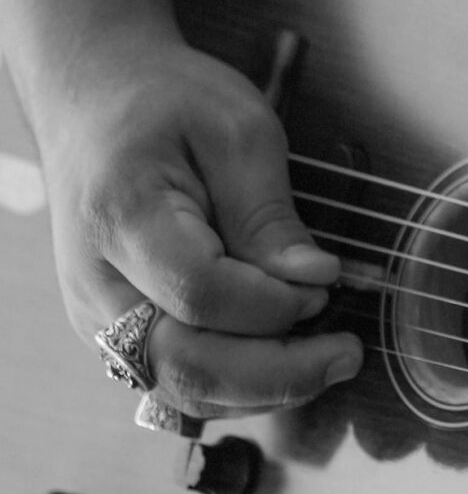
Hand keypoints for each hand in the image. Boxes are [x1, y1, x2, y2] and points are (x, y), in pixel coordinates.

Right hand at [39, 30, 362, 416]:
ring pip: (184, 390)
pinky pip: (179, 383)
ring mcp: (99, 318)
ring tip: (326, 357)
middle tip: (348, 353)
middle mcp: (97, 286)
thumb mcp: (236, 132)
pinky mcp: (116, 334)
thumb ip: (270, 216)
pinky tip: (284, 360)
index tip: (327, 282)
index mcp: (120, 219)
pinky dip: (239, 386)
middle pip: (187, 366)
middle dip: (279, 373)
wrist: (93, 103)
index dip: (273, 304)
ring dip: (264, 389)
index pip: (200, 294)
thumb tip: (315, 282)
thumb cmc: (165, 103)